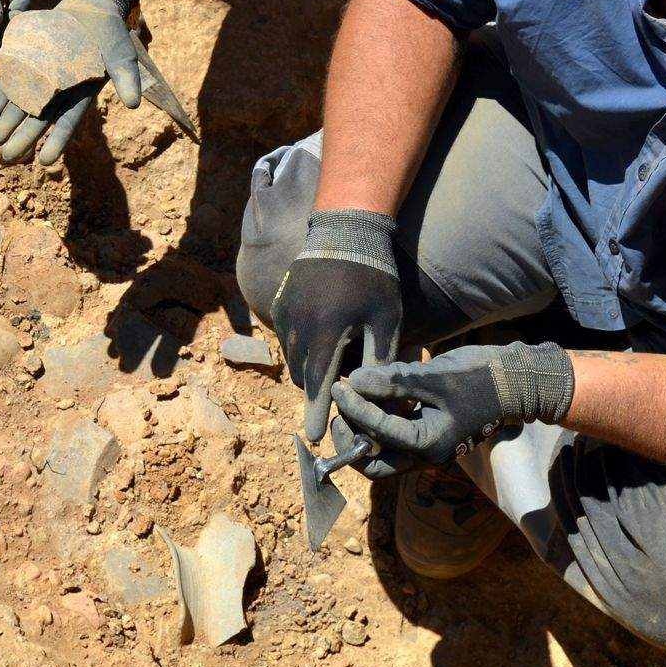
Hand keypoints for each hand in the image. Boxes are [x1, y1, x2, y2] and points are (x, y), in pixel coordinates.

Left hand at [0, 0, 141, 165]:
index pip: (68, 123)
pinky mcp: (27, 62)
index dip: (57, 142)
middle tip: (8, 156)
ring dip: (8, 121)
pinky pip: (11, 82)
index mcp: (81, 97)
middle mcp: (58, 93)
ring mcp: (41, 78)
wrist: (89, 10)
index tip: (45, 161)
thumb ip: (127, 78)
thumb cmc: (109, 35)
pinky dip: (1, 96)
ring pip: (21, 104)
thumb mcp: (122, 55)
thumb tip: (134, 103)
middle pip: (39, 119)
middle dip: (24, 137)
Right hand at [269, 208, 402, 441]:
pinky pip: (285, 338)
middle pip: (303, 375)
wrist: (345, 229)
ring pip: (292, 358)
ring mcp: (285, 312)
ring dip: (309, 370)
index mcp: (327, 331)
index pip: (319, 384)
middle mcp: (298, 324)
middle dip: (317, 392)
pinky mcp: (279, 302)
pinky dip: (300, 349)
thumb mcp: (386, 319)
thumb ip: (379, 360)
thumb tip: (377, 397)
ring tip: (333, 365)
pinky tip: (320, 343)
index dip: (317, 412)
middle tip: (334, 401)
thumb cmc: (374, 275)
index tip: (315, 437)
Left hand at [332, 341, 574, 476]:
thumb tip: (353, 382)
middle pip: (372, 464)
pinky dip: (376, 420)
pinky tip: (374, 392)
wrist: (514, 381)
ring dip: (359, 430)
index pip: (376, 433)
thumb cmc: (479, 378)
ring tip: (353, 395)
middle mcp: (424, 454)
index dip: (352, 409)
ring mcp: (424, 447)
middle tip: (341, 407)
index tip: (338, 386)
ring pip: (379, 453)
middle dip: (349, 439)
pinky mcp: (424, 434)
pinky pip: (391, 437)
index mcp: (428, 445)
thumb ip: (393, 383)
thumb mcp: (433, 377)